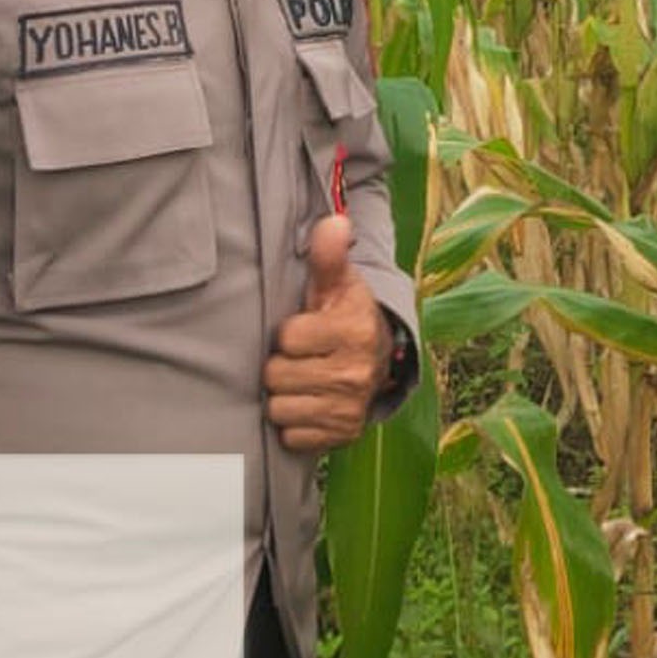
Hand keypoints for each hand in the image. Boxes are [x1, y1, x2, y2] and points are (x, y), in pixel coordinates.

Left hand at [264, 214, 388, 452]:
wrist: (379, 359)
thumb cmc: (345, 315)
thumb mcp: (337, 283)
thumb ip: (328, 254)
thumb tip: (335, 221)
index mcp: (354, 331)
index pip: (288, 338)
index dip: (289, 333)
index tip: (304, 329)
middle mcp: (356, 373)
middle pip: (278, 377)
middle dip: (282, 366)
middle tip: (300, 357)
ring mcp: (349, 408)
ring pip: (280, 410)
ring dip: (284, 397)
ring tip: (302, 380)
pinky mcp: (342, 435)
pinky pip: (292, 436)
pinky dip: (295, 424)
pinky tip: (308, 404)